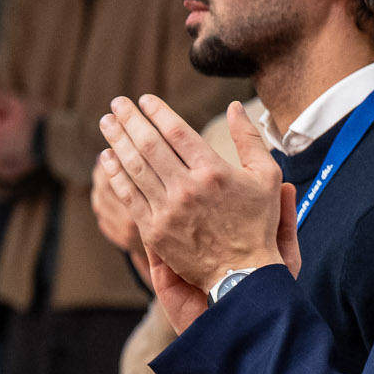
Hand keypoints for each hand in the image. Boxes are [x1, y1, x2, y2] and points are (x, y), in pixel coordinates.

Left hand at [97, 97, 287, 316]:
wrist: (243, 274)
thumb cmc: (257, 224)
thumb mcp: (267, 177)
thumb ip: (250, 139)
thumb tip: (234, 107)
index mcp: (214, 171)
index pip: (177, 131)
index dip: (157, 111)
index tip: (145, 99)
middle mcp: (187, 188)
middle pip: (149, 144)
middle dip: (130, 119)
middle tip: (117, 102)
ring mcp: (168, 210)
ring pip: (134, 167)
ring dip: (117, 140)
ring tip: (107, 123)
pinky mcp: (154, 230)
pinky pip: (128, 195)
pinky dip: (115, 174)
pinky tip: (107, 158)